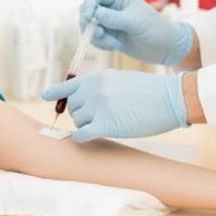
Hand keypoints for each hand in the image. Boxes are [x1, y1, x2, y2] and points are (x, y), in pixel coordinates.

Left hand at [41, 69, 187, 142]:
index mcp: (95, 78)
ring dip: (86, 126)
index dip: (55, 93)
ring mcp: (97, 107)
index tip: (45, 96)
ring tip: (105, 124)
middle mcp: (92, 90)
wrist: (170, 98)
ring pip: (77, 121)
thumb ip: (98, 86)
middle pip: (72, 108)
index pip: (67, 86)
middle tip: (98, 118)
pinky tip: (88, 138)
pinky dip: (82, 138)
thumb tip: (82, 98)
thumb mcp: (119, 79)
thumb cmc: (148, 90)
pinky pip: (81, 135)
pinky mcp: (105, 125)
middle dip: (82, 114)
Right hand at [79, 0, 192, 65]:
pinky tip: (115, 47)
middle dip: (90, 24)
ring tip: (113, 44)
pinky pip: (96, 38)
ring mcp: (110, 22)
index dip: (88, 4)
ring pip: (90, 27)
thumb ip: (114, 18)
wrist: (166, 48)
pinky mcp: (110, 35)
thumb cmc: (155, 29)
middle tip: (100, 34)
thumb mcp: (135, 22)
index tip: (87, 18)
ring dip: (97, 37)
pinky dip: (101, 44)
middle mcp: (112, 8)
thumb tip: (94, 14)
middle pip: (88, 10)